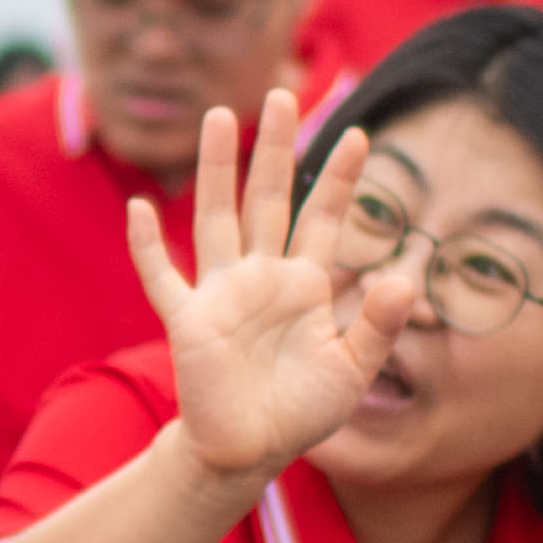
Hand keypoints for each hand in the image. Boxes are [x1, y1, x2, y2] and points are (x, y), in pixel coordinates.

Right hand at [130, 88, 422, 482]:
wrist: (251, 450)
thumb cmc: (302, 410)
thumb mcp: (354, 369)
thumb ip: (379, 325)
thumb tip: (403, 276)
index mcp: (305, 283)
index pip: (324, 216)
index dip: (339, 177)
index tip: (360, 132)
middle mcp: (261, 275)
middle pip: (267, 197)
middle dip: (275, 148)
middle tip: (283, 91)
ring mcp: (221, 293)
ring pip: (216, 217)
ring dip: (217, 169)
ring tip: (219, 116)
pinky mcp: (188, 320)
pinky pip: (163, 276)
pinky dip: (148, 245)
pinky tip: (139, 208)